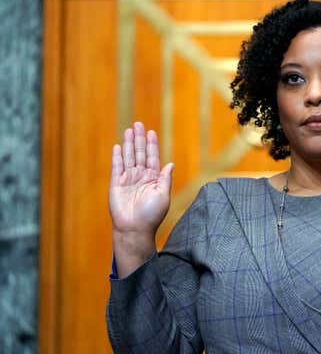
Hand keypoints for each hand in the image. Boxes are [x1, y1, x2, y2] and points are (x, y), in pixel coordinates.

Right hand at [109, 122, 173, 236]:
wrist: (135, 229)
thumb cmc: (151, 215)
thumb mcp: (163, 195)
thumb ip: (165, 178)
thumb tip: (170, 163)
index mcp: (153, 179)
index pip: (152, 157)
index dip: (152, 145)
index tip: (152, 132)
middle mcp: (140, 177)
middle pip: (139, 153)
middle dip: (140, 139)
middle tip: (139, 124)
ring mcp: (128, 179)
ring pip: (128, 157)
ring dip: (129, 144)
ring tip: (129, 130)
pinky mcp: (116, 184)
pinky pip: (117, 167)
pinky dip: (117, 156)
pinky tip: (119, 146)